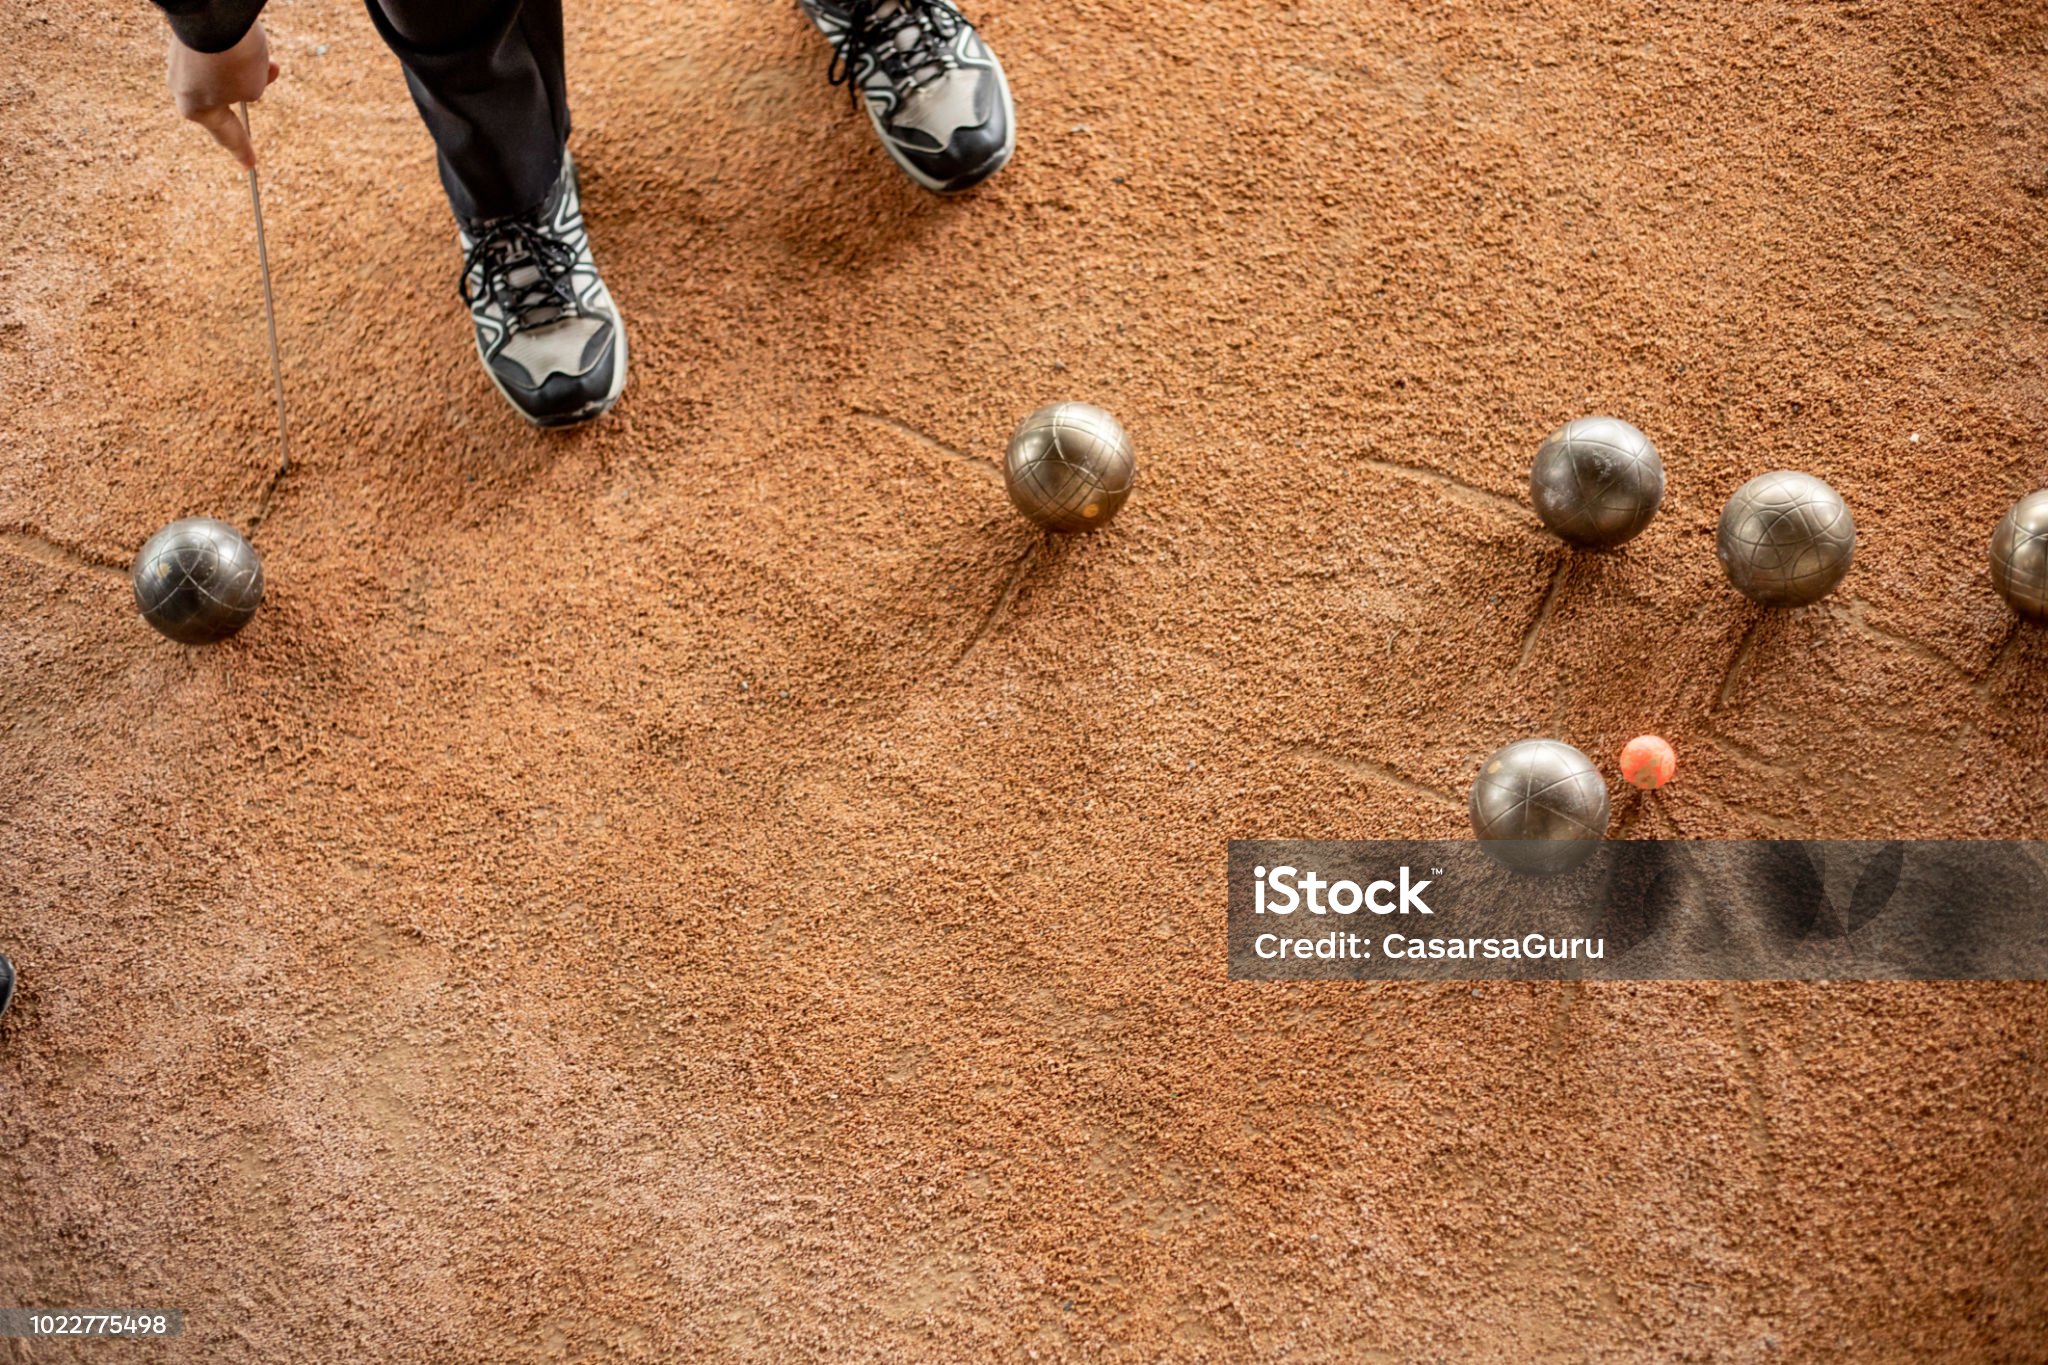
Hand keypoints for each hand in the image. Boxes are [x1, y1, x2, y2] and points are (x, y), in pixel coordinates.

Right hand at [166, 23, 279, 168]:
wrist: (211, 13)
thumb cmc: (232, 59)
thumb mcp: (251, 88)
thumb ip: (248, 91)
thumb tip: (239, 78)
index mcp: (195, 110)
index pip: (226, 135)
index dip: (242, 149)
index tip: (251, 165)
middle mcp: (181, 87)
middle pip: (224, 97)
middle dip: (250, 86)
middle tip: (269, 73)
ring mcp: (178, 62)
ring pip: (221, 71)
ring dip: (245, 63)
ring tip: (259, 51)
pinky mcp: (183, 39)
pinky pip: (214, 50)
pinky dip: (232, 48)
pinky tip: (243, 38)